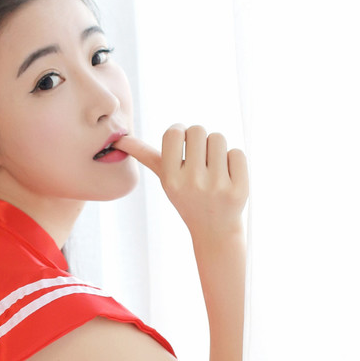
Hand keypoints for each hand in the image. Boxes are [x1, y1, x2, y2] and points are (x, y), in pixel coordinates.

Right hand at [116, 125, 248, 243]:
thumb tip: (120, 140)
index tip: (183, 143)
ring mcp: (217, 186)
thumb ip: (146, 156)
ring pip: (218, 138)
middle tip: (200, 160)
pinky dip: (234, 162)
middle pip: (198, 130)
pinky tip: (228, 178)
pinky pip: (237, 153)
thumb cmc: (187, 197)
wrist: (214, 230)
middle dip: (200, 140)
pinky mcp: (239, 189)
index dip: (181, 132)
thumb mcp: (165, 180)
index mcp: (171, 179)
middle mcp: (192, 182)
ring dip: (217, 149)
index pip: (175, 132)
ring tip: (214, 169)